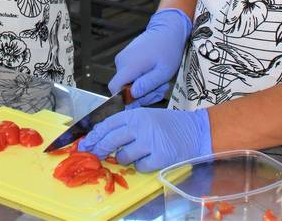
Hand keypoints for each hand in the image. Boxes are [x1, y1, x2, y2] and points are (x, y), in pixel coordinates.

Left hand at [78, 107, 211, 172]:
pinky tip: (150, 158)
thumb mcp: (146, 116)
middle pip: (111, 140)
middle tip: (95, 154)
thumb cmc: (169, 124)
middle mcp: (141, 126)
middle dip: (100, 149)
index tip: (85, 143)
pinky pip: (140, 167)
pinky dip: (142, 166)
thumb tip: (102, 136)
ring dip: (125, 158)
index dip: (94, 134)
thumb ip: (127, 124)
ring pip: (124, 156)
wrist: (195, 131)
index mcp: (136, 114)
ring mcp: (150, 142)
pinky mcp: (159, 157)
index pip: (108, 124)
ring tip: (136, 153)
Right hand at [108, 8, 191, 105]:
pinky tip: (154, 75)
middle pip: (123, 88)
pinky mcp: (126, 57)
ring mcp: (123, 58)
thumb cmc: (168, 50)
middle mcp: (121, 61)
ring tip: (160, 82)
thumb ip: (147, 84)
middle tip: (160, 90)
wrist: (167, 30)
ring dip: (144, 87)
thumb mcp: (163, 71)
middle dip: (141, 95)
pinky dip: (141, 79)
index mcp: (130, 65)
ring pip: (127, 83)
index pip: (114, 88)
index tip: (140, 101)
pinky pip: (129, 75)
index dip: (123, 99)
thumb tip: (132, 94)